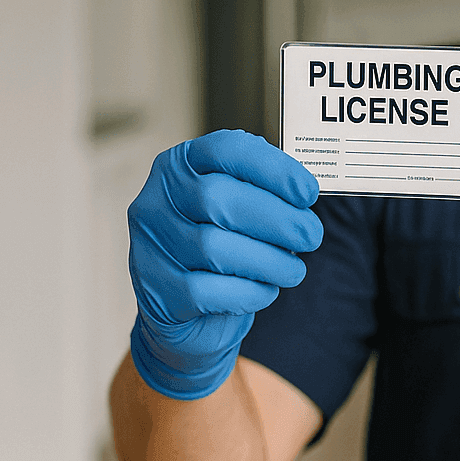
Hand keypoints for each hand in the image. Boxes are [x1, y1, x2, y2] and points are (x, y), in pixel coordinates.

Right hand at [127, 130, 320, 399]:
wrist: (186, 311)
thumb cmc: (223, 246)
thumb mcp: (237, 208)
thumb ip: (263, 191)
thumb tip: (304, 195)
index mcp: (179, 166)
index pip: (225, 149)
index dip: (273, 168)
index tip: (308, 192)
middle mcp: (155, 200)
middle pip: (218, 198)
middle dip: (276, 218)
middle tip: (311, 235)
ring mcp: (148, 246)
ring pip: (213, 247)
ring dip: (268, 260)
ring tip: (293, 269)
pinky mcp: (155, 291)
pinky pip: (207, 290)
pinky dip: (247, 291)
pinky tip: (266, 290)